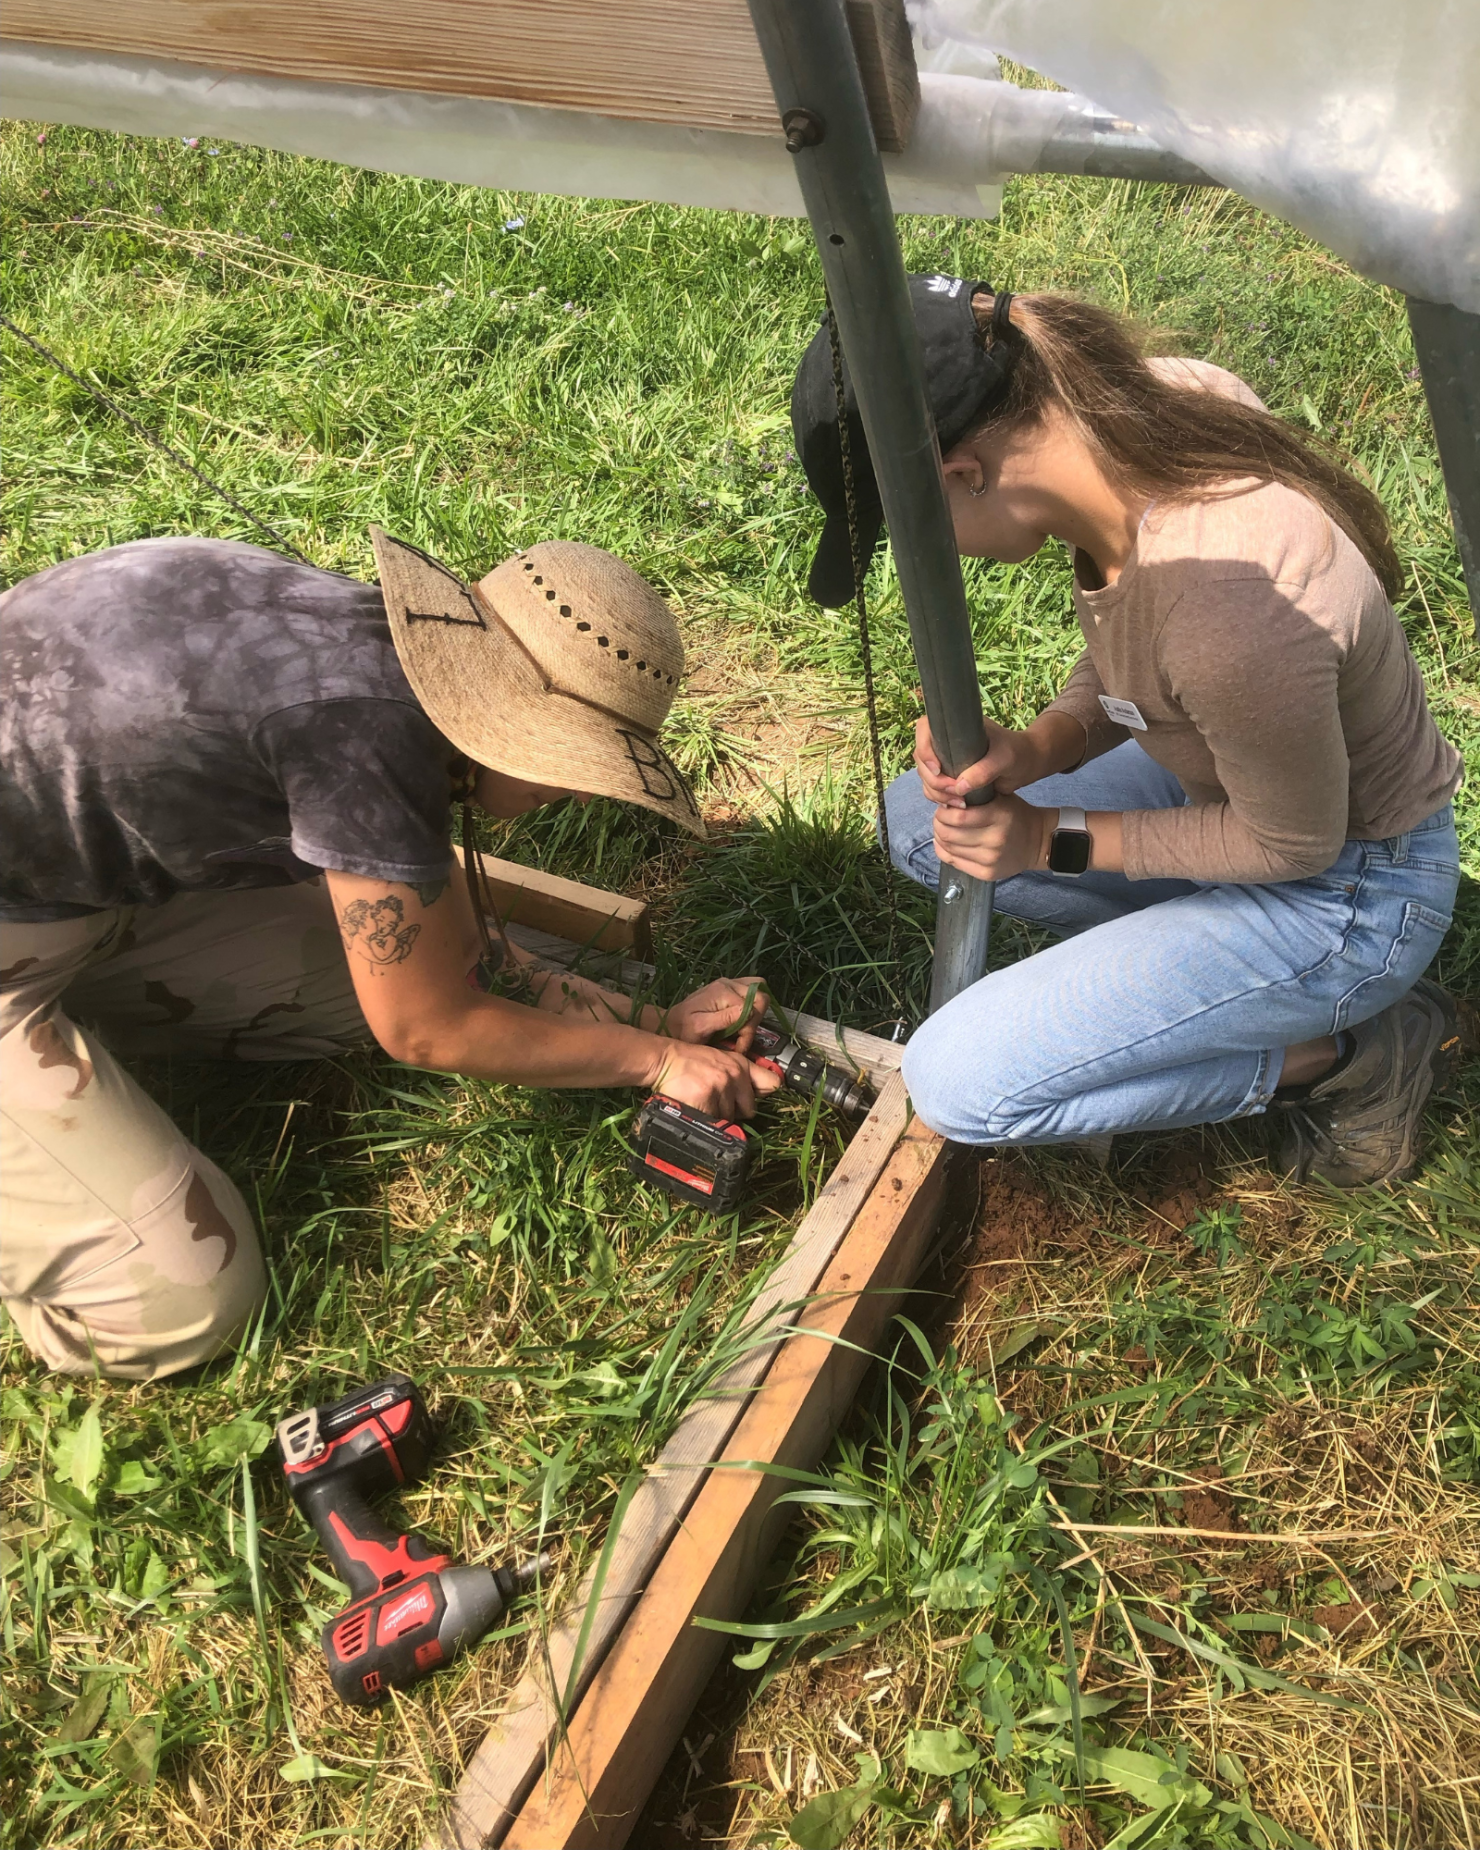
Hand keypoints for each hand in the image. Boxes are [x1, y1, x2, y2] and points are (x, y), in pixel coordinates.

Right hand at [648, 1038, 782, 1119]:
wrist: (664, 1059)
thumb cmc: (691, 1062)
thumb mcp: (723, 1060)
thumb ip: (743, 1075)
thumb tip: (768, 1092)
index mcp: (741, 1065)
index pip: (772, 1083)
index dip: (768, 1095)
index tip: (761, 1100)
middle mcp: (735, 1074)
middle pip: (748, 1110)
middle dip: (734, 1111)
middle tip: (716, 1101)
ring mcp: (721, 1087)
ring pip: (729, 1118)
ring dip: (716, 1116)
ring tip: (702, 1102)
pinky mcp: (706, 1098)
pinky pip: (713, 1122)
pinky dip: (704, 1119)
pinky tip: (695, 1107)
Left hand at [665, 977, 768, 1049]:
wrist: (670, 1023)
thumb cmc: (682, 1029)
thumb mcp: (700, 1028)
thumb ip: (723, 1019)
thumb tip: (747, 1012)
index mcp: (722, 992)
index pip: (752, 1010)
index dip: (748, 1032)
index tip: (738, 1047)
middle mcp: (728, 984)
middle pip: (761, 998)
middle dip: (754, 1022)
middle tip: (741, 1039)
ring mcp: (730, 983)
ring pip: (760, 991)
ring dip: (756, 1012)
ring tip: (742, 1029)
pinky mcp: (729, 987)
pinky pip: (752, 990)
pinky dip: (753, 1005)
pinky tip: (742, 1019)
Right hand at [914, 715, 1041, 804]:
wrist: (1027, 764)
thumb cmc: (1017, 753)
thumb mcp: (1004, 759)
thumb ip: (984, 771)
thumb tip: (959, 786)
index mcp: (956, 726)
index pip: (924, 729)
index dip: (924, 749)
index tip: (938, 769)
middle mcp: (947, 740)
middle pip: (921, 758)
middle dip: (933, 779)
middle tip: (954, 792)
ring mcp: (947, 758)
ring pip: (926, 776)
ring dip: (936, 791)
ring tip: (960, 803)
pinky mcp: (951, 775)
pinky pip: (934, 787)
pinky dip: (941, 797)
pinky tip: (957, 804)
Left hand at [933, 791, 1052, 883]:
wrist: (1036, 841)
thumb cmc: (1014, 815)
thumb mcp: (1000, 797)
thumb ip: (976, 795)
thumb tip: (945, 799)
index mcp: (999, 816)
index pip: (957, 817)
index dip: (943, 811)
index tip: (944, 807)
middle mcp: (995, 839)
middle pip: (948, 834)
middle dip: (938, 824)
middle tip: (940, 818)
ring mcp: (991, 859)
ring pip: (948, 848)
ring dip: (940, 837)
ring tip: (945, 829)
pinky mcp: (987, 873)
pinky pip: (953, 862)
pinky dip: (944, 851)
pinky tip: (948, 843)